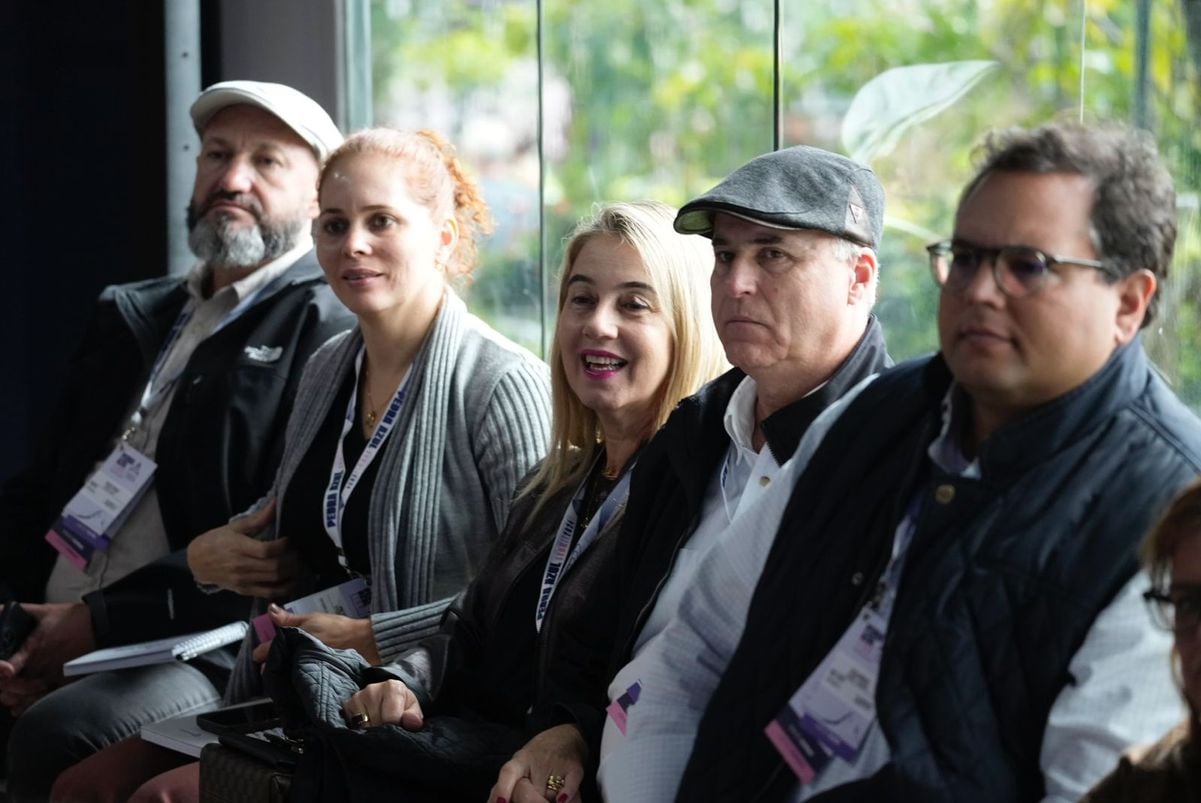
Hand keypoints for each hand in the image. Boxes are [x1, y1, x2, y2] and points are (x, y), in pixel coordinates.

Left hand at [0, 602, 94, 711]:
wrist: (99, 625)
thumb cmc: (73, 618)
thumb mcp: (45, 610)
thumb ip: (22, 610)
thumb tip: (2, 608)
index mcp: (36, 646)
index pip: (11, 664)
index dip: (2, 671)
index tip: (1, 671)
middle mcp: (43, 662)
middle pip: (16, 683)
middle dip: (5, 685)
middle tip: (1, 684)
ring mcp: (54, 673)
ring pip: (28, 692)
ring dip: (15, 696)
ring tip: (6, 695)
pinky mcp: (64, 680)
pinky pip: (44, 696)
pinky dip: (30, 703)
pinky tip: (19, 705)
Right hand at [187, 500, 300, 598]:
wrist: (197, 562)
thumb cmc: (216, 541)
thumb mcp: (234, 527)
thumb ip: (258, 518)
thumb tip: (276, 503)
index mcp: (239, 548)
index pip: (267, 550)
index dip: (284, 545)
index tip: (291, 538)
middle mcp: (242, 566)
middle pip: (274, 566)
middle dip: (292, 559)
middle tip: (300, 551)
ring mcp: (243, 580)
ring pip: (274, 580)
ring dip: (292, 573)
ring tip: (300, 563)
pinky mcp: (245, 590)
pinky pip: (268, 592)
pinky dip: (284, 588)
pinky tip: (293, 580)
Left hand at [251, 605, 379, 664]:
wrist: (360, 642)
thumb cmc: (337, 628)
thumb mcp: (312, 618)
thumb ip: (288, 618)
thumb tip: (271, 609)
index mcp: (291, 643)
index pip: (263, 652)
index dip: (260, 651)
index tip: (262, 651)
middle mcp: (293, 659)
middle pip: (271, 667)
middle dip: (270, 664)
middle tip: (276, 658)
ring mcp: (302, 670)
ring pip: (283, 674)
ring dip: (282, 670)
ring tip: (288, 664)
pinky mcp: (312, 676)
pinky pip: (296, 678)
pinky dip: (294, 675)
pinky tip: (300, 670)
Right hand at [342, 678, 423, 729]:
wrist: (390, 699)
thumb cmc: (403, 706)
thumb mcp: (413, 710)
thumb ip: (414, 716)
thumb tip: (412, 722)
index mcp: (392, 687)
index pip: (390, 717)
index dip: (394, 729)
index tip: (397, 732)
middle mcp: (372, 689)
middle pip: (375, 723)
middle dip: (382, 732)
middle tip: (388, 732)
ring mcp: (358, 696)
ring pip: (363, 726)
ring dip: (371, 732)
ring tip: (379, 728)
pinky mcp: (348, 704)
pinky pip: (353, 725)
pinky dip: (360, 730)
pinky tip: (368, 727)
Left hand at [489, 724, 587, 802]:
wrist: (569, 734)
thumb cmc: (539, 754)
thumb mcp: (520, 764)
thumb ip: (505, 784)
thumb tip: (493, 802)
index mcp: (520, 760)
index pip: (508, 772)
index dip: (502, 789)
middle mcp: (537, 760)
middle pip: (528, 793)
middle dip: (530, 801)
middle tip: (532, 800)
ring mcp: (557, 763)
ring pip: (549, 794)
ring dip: (549, 800)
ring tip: (550, 798)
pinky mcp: (575, 768)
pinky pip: (570, 783)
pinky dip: (567, 793)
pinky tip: (563, 800)